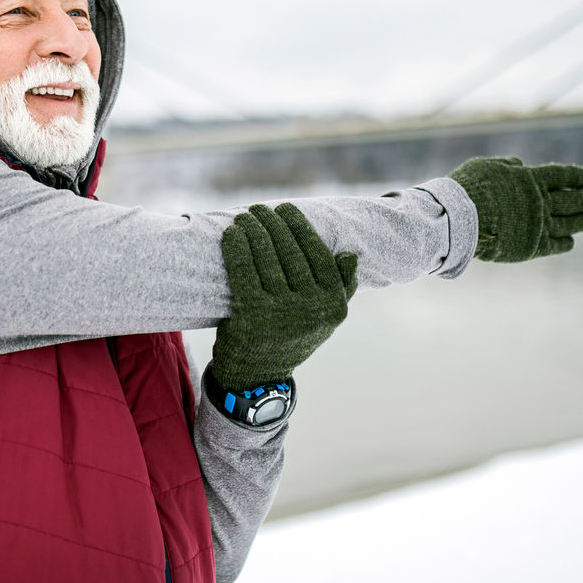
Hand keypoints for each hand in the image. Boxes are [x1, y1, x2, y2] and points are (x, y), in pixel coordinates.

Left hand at [211, 203, 358, 390]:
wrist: (258, 374)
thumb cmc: (292, 336)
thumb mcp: (325, 318)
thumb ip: (342, 287)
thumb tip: (350, 254)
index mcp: (334, 304)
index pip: (317, 253)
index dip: (299, 226)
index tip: (285, 209)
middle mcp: (312, 308)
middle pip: (289, 252)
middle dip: (272, 223)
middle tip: (259, 209)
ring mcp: (282, 312)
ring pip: (265, 257)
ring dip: (253, 230)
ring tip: (245, 216)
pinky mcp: (252, 315)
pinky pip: (243, 270)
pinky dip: (236, 247)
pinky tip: (231, 233)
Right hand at [448, 157, 582, 261]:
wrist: (457, 221)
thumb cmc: (467, 190)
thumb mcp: (485, 167)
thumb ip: (507, 166)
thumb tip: (521, 165)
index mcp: (532, 179)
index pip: (565, 175)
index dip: (578, 176)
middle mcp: (541, 202)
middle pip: (575, 199)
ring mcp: (540, 225)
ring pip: (572, 223)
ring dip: (582, 220)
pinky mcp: (534, 247)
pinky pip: (559, 244)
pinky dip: (567, 241)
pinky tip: (570, 240)